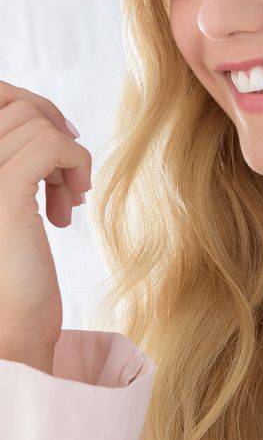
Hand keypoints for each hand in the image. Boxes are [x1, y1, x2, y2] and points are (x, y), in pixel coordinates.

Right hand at [0, 80, 91, 349]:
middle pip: (11, 102)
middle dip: (51, 129)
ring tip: (68, 200)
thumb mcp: (6, 205)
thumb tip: (49, 122)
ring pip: (33, 120)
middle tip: (68, 177)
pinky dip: (77, 164)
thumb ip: (13, 161)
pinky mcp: (0, 195)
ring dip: (66, 155)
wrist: (6, 336)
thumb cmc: (8, 275)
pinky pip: (52, 145)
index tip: (60, 143)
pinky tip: (73, 206)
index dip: (29, 106)